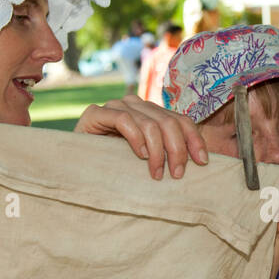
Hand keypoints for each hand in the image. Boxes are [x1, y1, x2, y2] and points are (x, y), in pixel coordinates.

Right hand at [73, 95, 207, 179]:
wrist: (76, 164)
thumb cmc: (115, 165)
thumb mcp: (147, 157)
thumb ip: (167, 152)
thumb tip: (202, 161)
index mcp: (150, 112)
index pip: (180, 119)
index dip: (194, 139)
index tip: (202, 162)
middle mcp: (135, 104)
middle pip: (169, 122)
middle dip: (177, 150)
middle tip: (177, 174)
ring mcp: (115, 107)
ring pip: (150, 123)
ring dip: (157, 151)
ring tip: (157, 173)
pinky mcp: (95, 114)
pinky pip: (124, 120)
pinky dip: (136, 138)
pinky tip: (139, 155)